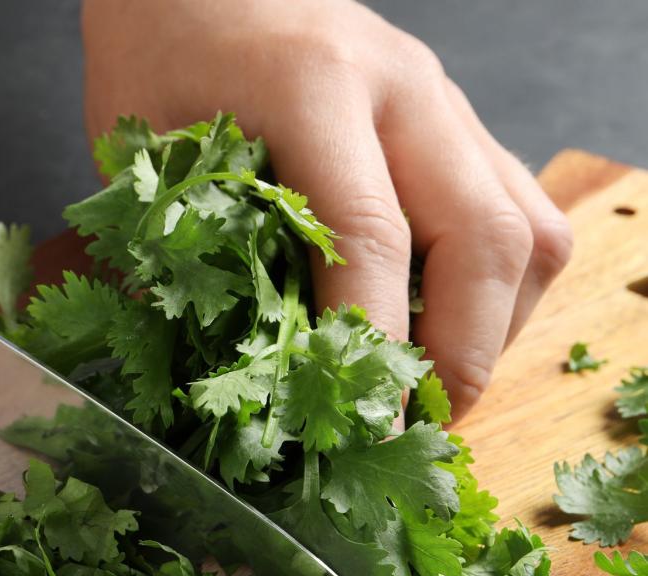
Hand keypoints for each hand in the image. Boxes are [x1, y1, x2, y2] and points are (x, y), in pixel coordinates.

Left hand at [82, 0, 572, 419]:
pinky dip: (498, 289)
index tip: (365, 432)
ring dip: (493, 327)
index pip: (372, 235)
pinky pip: (521, 211)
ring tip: (432, 386)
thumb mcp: (141, 147)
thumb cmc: (160, 49)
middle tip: (415, 428)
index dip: (375, 346)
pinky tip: (445, 324)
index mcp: (311, 85)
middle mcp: (403, 88)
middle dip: (460, 355)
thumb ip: (187, 246)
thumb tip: (239, 367)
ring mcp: (443, 100)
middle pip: (485, 236)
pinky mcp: (457, 119)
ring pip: (527, 227)